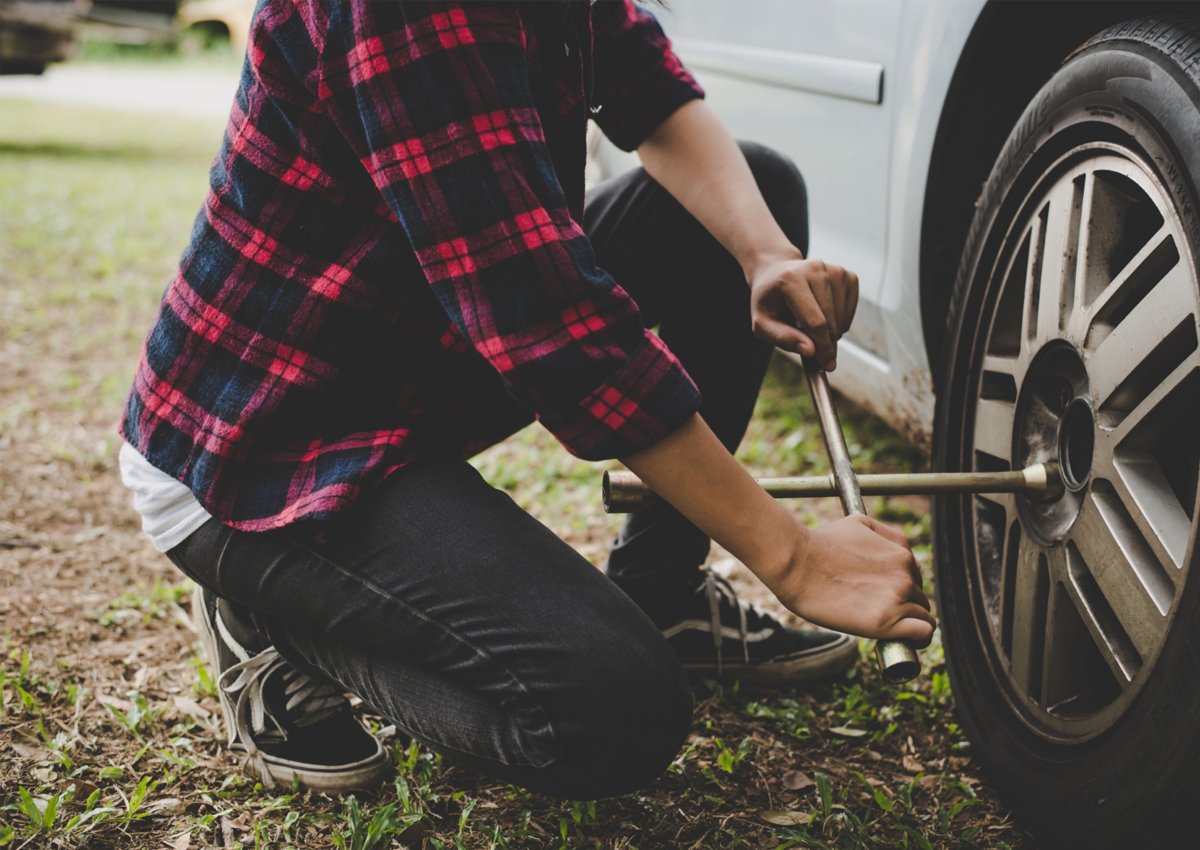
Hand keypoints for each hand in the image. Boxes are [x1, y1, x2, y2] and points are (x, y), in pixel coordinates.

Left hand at [747, 252, 858, 370]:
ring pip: (842, 317)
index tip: (827, 365)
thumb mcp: (762, 323)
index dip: (822, 347)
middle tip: (820, 356)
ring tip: (812, 328)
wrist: (776, 273)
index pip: (814, 321)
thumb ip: (782, 337)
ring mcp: (834, 270)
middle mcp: (815, 269)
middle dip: (827, 343)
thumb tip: (810, 350)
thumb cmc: (768, 300)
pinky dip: (841, 321)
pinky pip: (850, 309)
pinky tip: (825, 317)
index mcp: (791, 280)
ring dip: (833, 332)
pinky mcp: (847, 275)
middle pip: (830, 320)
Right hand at [770, 514, 935, 645]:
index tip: (886, 597)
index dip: (901, 590)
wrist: (797, 563)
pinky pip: (923, 633)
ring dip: (910, 623)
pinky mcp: (886, 623)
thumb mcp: (858, 523)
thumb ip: (886, 535)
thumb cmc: (819, 543)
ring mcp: (897, 600)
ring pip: (924, 617)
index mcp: (901, 555)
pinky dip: (919, 639)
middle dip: (905, 606)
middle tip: (881, 613)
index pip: (915, 578)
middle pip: (919, 598)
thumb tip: (902, 554)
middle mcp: (905, 576)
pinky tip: (908, 642)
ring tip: (891, 630)